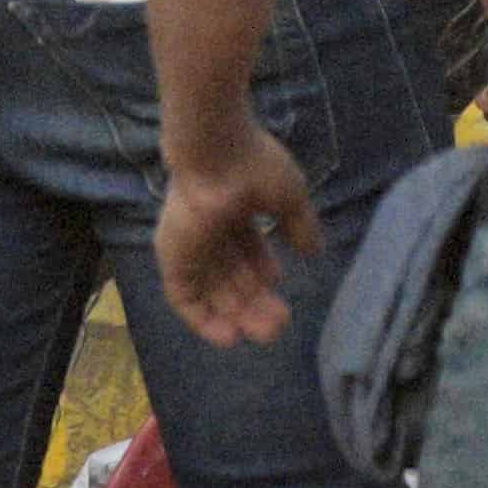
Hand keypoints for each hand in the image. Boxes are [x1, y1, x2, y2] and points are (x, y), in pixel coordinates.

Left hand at [157, 129, 325, 349]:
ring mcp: (189, 246)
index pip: (246, 248)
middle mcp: (209, 230)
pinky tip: (230, 336)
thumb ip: (300, 225)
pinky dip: (204, 320)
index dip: (263, 269)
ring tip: (267, 333)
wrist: (215, 150)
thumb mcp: (289, 196)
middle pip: (231, 275)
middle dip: (256, 300)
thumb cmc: (254, 165)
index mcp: (233, 209)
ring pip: (211, 291)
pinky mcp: (173, 259)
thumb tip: (314, 251)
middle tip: (281, 324)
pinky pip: (185, 298)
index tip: (282, 285)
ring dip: (237, 315)